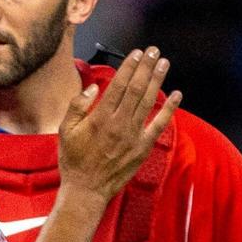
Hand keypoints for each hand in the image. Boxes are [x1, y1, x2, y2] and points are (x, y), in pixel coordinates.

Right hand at [58, 46, 180, 202]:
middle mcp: (119, 124)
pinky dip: (169, 109)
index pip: (118, 85)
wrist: (86, 190)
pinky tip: (176, 95)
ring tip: (164, 64)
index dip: (129, 67)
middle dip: (146, 67)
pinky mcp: (143, 148)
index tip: (136, 53)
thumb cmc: (74, 161)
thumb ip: (77, 107)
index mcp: (99, 118)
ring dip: (157, 81)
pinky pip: (159, 125)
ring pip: (148, 102)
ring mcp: (133, 136)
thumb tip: (92, 88)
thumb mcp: (65, 131)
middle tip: (154, 51)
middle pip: (136, 89)